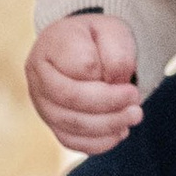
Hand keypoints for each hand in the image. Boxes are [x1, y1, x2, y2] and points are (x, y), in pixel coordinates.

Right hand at [25, 13, 142, 154]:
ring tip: (132, 117)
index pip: (82, 65)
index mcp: (54, 43)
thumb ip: (116, 55)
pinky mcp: (50, 122)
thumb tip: (114, 84)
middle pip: (71, 97)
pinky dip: (98, 142)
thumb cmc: (97, 40)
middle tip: (136, 103)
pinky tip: (118, 132)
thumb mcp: (114, 33)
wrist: (83, 48)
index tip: (129, 81)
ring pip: (71, 123)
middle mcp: (38, 74)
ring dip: (108, 125)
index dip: (109, 77)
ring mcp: (41, 101)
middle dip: (110, 105)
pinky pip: (70, 141)